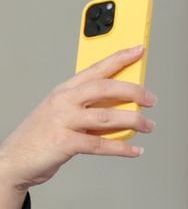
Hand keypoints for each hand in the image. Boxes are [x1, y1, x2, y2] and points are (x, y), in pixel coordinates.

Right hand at [0, 48, 155, 208]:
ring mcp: (63, 120)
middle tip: (151, 99)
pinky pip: (100, 145)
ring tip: (149, 125)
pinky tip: (136, 150)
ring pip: (106, 116)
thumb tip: (124, 110)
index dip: (119, 58)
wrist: (16, 158)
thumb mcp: (64, 115)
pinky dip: (121, 148)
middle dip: (132, 91)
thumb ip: (90, 110)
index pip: (96, 68)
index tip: (138, 50)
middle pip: (104, 88)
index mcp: (65, 90)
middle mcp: (64, 101)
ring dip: (133, 121)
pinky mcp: (64, 143)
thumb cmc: (42, 136)